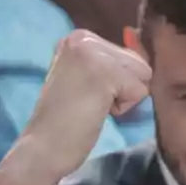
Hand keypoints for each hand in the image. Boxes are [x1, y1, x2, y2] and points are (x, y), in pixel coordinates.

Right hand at [21, 29, 151, 181]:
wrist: (42, 148)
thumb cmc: (67, 119)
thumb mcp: (89, 79)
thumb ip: (113, 64)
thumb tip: (141, 46)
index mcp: (78, 37)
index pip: (129, 55)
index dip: (117, 82)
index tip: (87, 92)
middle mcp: (84, 37)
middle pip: (139, 62)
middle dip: (122, 88)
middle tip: (89, 101)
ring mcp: (93, 52)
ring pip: (143, 74)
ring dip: (124, 98)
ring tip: (93, 105)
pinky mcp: (106, 72)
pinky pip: (140, 91)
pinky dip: (124, 108)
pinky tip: (97, 110)